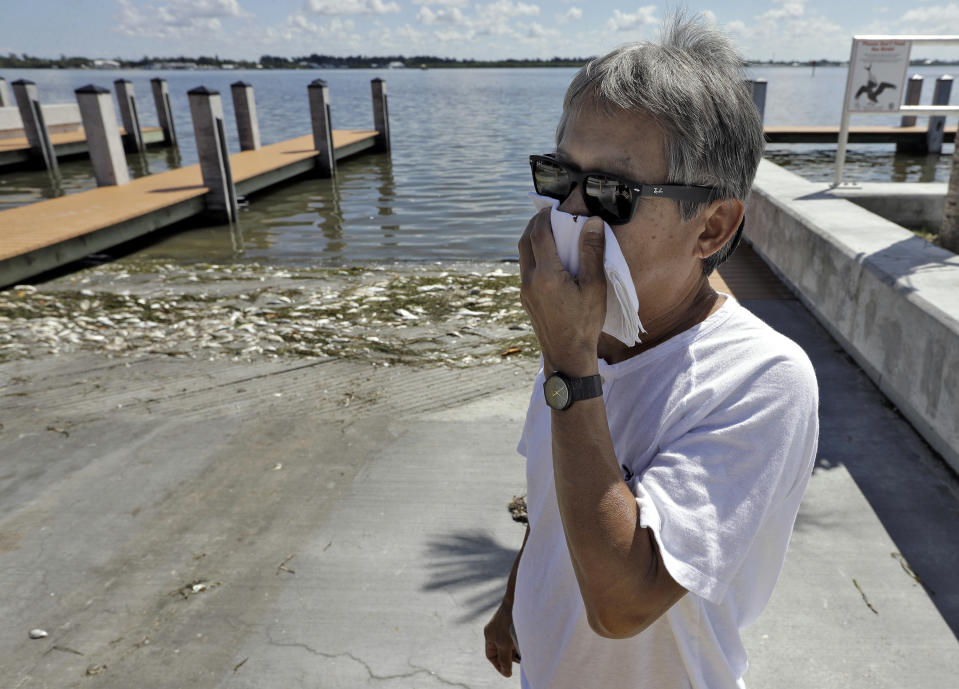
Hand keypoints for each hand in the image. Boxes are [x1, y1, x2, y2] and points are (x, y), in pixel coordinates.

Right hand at [484, 603, 519, 677]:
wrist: (518, 599)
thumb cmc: (509, 621)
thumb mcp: (505, 644)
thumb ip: (505, 660)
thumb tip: (506, 673)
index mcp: (489, 634)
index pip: (491, 655)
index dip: (498, 665)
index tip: (508, 671)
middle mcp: (495, 629)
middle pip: (501, 649)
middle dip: (509, 658)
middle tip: (519, 662)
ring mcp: (504, 624)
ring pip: (509, 642)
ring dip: (515, 649)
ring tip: (524, 653)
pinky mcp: (513, 620)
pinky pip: (514, 635)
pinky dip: (519, 641)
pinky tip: (526, 642)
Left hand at [518, 208, 606, 375]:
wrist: (567, 355)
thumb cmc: (585, 322)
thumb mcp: (595, 286)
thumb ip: (592, 252)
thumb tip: (592, 222)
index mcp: (546, 275)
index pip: (539, 234)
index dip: (545, 216)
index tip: (554, 207)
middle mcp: (530, 280)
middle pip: (524, 241)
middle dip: (534, 224)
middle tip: (548, 215)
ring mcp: (525, 291)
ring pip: (523, 256)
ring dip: (532, 240)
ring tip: (549, 233)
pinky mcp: (526, 300)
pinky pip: (525, 270)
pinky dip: (533, 256)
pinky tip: (549, 259)